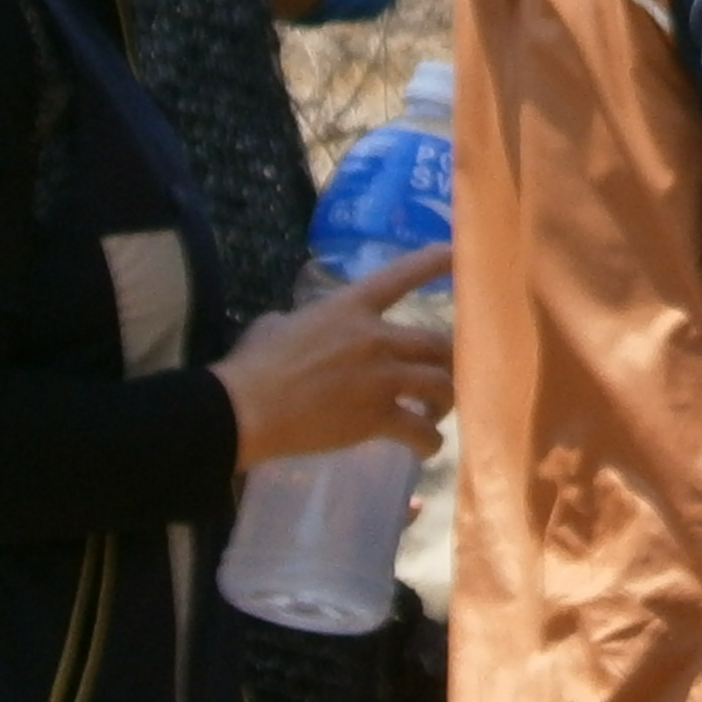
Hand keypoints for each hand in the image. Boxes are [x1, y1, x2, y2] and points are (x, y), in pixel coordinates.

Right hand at [212, 246, 453, 469]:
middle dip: (450, 360)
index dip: (433, 262)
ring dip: (446, 400)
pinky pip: (420, 429)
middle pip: (438, 342)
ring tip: (435, 413)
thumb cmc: (252, 366)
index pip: (400, 275)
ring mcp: (380, 378)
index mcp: (349, 307)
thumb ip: (301, 321)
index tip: (455, 254)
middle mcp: (375, 337)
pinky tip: (425, 447)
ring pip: (441, 385)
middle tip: (444, 375)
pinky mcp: (377, 417)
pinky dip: (430, 441)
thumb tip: (293, 325)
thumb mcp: (275, 325)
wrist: (245, 409)